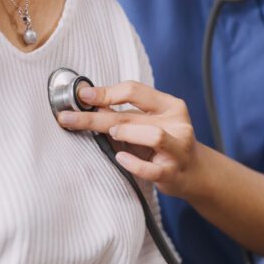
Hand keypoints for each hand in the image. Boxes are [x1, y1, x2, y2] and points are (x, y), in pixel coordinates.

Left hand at [57, 81, 201, 197]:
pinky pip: (150, 168)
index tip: (82, 96)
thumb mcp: (150, 123)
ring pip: (153, 136)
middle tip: (69, 118)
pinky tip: (120, 158)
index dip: (105, 92)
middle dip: (95, 117)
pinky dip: (132, 163)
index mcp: (170, 105)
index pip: (134, 90)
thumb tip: (91, 103)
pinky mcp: (171, 173)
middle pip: (131, 115)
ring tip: (110, 134)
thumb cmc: (165, 145)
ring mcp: (177, 149)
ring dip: (125, 133)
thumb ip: (126, 114)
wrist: (194, 173)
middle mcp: (177, 124)